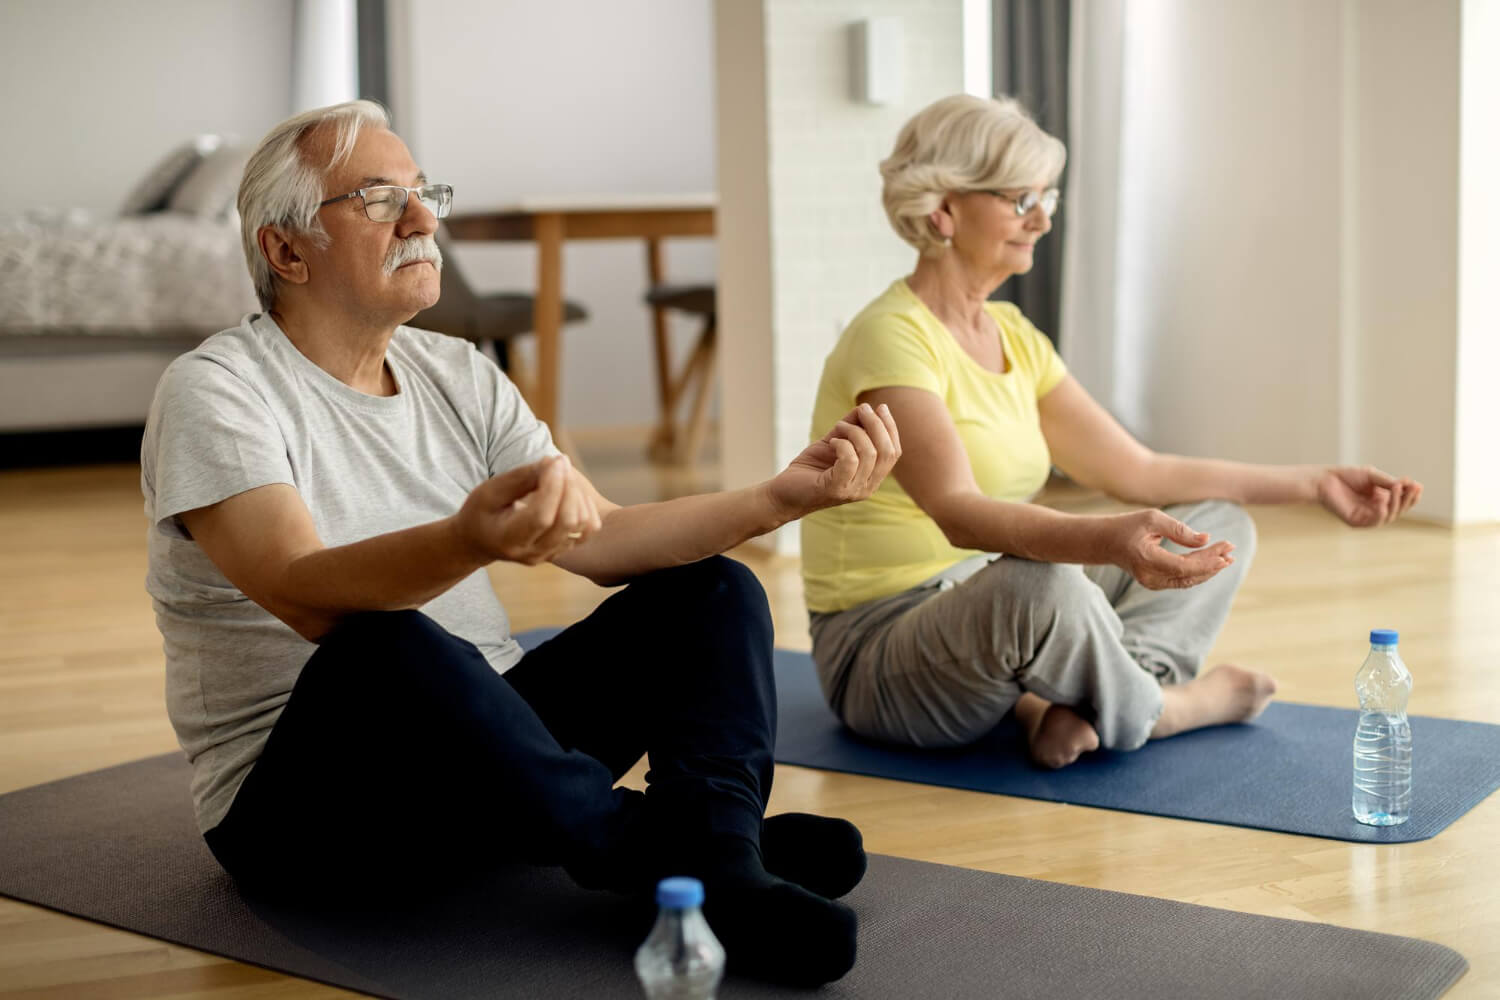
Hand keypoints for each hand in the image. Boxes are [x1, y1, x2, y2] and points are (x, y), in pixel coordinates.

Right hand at [456, 455, 601, 564]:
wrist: (479, 541)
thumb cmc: (481, 512)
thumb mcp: (489, 491)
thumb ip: (521, 478)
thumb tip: (554, 463)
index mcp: (508, 540)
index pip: (541, 517)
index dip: (553, 487)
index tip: (555, 460)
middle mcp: (532, 553)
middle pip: (566, 521)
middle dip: (568, 486)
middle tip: (560, 461)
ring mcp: (550, 554)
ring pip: (582, 524)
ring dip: (578, 493)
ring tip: (562, 474)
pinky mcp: (562, 550)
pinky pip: (589, 529)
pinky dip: (586, 506)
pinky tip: (571, 491)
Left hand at [766, 402, 901, 519]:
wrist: (784, 493)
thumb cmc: (810, 469)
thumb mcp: (835, 442)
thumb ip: (851, 427)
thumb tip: (866, 407)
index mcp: (872, 478)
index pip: (894, 452)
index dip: (891, 427)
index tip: (880, 407)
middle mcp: (867, 487)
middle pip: (887, 451)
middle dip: (876, 424)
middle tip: (862, 410)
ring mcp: (853, 491)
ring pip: (870, 453)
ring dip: (855, 432)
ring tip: (839, 428)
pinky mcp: (836, 489)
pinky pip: (850, 460)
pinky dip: (842, 444)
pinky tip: (831, 442)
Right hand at [1108, 509, 1234, 589]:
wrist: (1105, 543)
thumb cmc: (1128, 526)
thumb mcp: (1152, 519)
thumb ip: (1179, 529)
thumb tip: (1205, 539)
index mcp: (1146, 558)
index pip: (1183, 566)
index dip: (1207, 561)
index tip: (1226, 549)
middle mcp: (1149, 576)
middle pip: (1189, 575)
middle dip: (1213, 563)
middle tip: (1231, 549)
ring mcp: (1151, 583)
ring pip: (1188, 580)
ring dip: (1209, 569)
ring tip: (1228, 557)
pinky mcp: (1155, 583)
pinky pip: (1182, 580)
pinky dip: (1198, 572)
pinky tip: (1213, 563)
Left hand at [1316, 466, 1421, 526]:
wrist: (1324, 480)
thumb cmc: (1347, 476)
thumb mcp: (1373, 477)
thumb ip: (1389, 482)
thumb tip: (1412, 484)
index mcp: (1382, 499)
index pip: (1402, 501)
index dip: (1411, 495)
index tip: (1417, 485)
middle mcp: (1376, 510)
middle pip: (1399, 510)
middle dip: (1407, 499)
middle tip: (1411, 487)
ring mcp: (1367, 517)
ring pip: (1390, 516)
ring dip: (1396, 503)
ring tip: (1396, 488)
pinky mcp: (1356, 522)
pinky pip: (1374, 521)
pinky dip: (1381, 512)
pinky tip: (1382, 501)